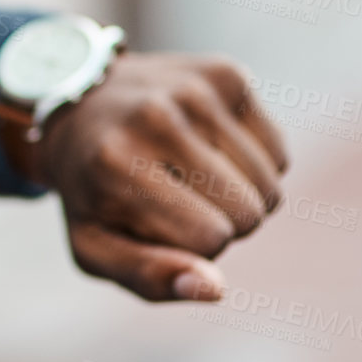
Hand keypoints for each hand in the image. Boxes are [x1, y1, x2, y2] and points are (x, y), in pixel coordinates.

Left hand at [3, 51, 288, 302]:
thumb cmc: (92, 187)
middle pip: (248, 214)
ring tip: (191, 174)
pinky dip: (256, 164)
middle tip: (175, 196)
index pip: (210, 240)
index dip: (194, 247)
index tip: (157, 222)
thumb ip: (148, 276)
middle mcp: (156, 116)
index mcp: (116, 163)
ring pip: (270, 187)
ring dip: (242, 195)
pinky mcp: (226, 73)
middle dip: (221, 223)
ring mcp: (194, 88)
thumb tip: (214, 289)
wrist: (81, 102)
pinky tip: (210, 148)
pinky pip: (280, 153)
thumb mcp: (94, 245)